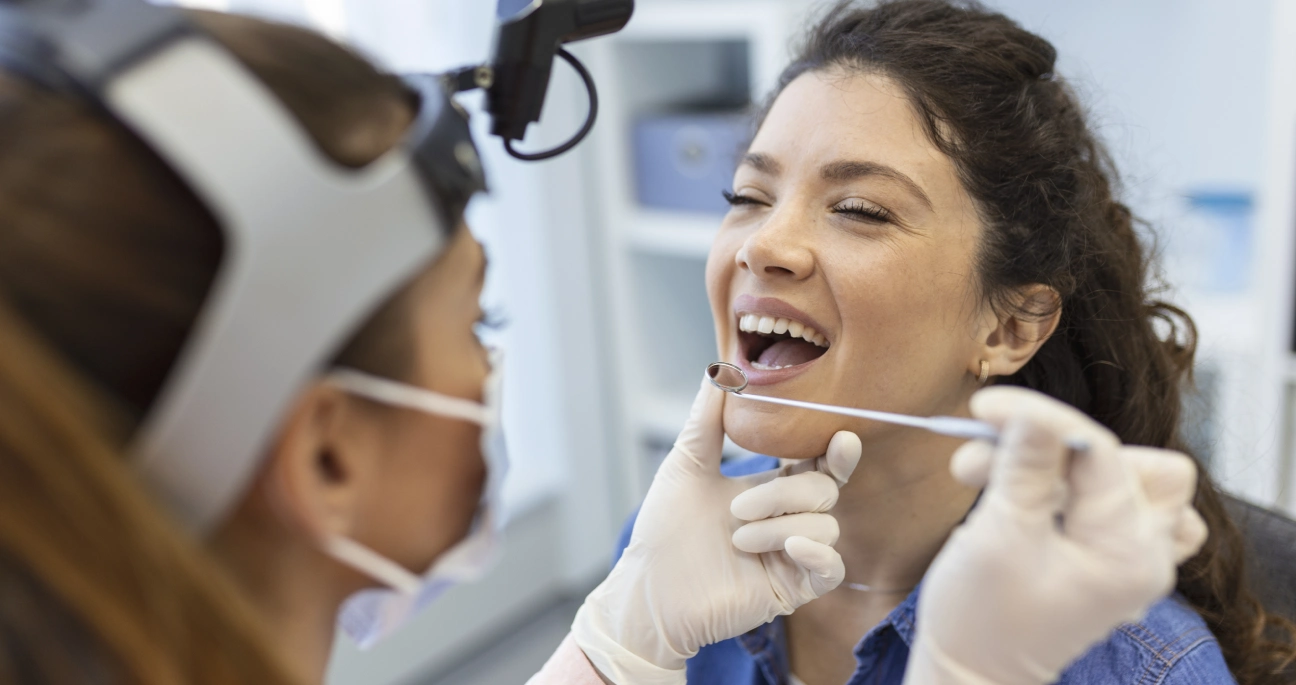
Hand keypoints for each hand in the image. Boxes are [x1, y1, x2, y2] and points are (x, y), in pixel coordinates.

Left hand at [572, 376, 859, 684]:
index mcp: (769, 488)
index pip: (817, 462)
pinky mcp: (794, 588)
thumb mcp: (686, 464)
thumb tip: (722, 368)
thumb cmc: (663, 530)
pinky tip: (790, 548)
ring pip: (826, 526)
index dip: (835, 450)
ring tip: (737, 539)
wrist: (647, 588)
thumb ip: (708, 418)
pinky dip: (819, 554)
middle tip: (737, 509)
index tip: (840, 436)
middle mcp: (786, 519)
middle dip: (785, 493)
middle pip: (824, 489)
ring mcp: (792, 555)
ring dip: (782, 526)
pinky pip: (832, 568)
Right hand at [905, 387, 1207, 684]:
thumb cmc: (981, 621)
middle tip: (989, 450)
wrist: (971, 675)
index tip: (985, 408)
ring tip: (986, 474)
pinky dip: (1069, 486)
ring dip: (1055, 464)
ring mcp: (1130, 557)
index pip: (1099, 452)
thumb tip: (1032, 412)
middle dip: (1053, 445)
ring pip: (1118, 476)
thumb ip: (1024, 468)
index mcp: (1129, 554)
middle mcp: (1145, 554)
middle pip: (1126, 460)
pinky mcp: (1108, 557)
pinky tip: (1022, 491)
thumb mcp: (999, 536)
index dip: (1040, 419)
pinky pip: (1109, 502)